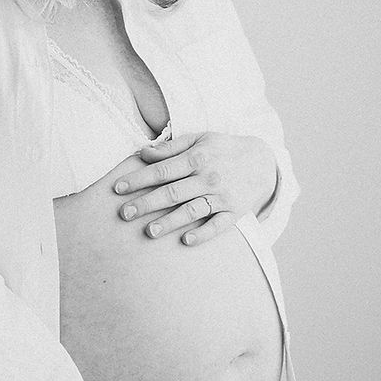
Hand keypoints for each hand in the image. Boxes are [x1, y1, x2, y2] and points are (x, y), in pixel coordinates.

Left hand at [112, 131, 277, 246]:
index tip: (117, 188)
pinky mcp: (234, 213)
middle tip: (124, 214)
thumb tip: (143, 153)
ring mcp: (222, 196)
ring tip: (149, 232)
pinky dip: (203, 234)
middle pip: (172, 192)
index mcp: (197, 158)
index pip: (162, 170)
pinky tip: (185, 241)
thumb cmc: (223, 150)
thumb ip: (171, 147)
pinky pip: (218, 226)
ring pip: (192, 211)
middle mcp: (208, 177)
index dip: (138, 179)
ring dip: (170, 222)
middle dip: (146, 204)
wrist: (263, 162)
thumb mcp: (200, 140)